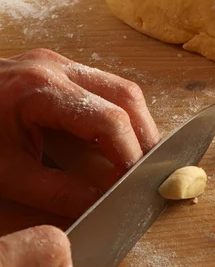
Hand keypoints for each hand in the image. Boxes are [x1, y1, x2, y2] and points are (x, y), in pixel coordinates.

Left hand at [0, 49, 160, 217]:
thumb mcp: (5, 173)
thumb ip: (58, 191)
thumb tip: (102, 202)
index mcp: (38, 90)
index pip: (107, 118)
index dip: (130, 153)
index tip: (135, 182)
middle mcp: (55, 67)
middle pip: (125, 94)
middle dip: (145, 134)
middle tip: (148, 169)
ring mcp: (58, 63)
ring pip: (121, 87)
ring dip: (136, 123)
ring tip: (138, 157)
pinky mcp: (58, 69)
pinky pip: (104, 88)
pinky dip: (120, 115)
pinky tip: (117, 140)